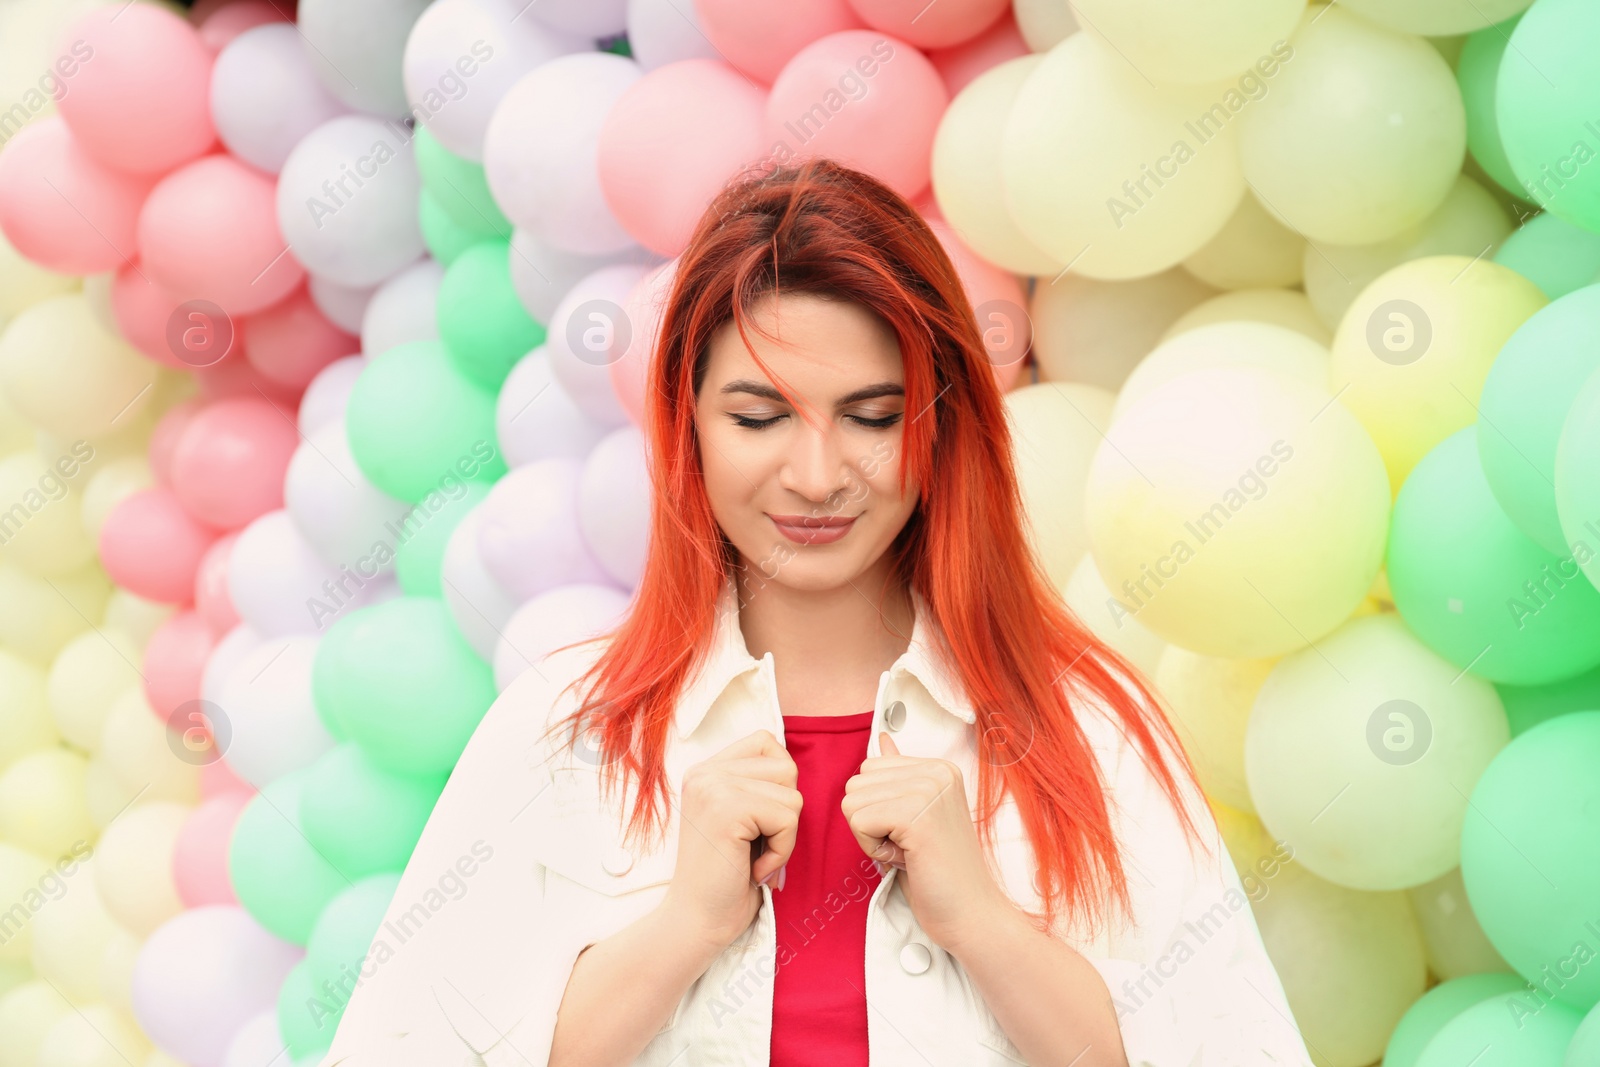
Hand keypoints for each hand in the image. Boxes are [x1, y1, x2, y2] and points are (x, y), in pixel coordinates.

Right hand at [660, 729, 801, 950]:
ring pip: (791, 794)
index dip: (779, 786)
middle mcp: (704, 772)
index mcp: (705, 770)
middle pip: (786, 767)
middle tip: (756, 846)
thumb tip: (793, 767)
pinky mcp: (726, 809)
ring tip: (754, 858)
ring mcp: (712, 787)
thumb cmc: (727, 878)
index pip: (767, 743)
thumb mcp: (742, 820)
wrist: (698, 922)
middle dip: (785, 813)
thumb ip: (757, 786)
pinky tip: (754, 869)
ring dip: (785, 836)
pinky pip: (787, 818)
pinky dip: (782, 851)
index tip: (757, 825)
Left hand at [842, 732, 1008, 950]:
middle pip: (855, 784)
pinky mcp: (917, 815)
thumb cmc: (940, 872)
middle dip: (869, 821)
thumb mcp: (916, 815)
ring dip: (870, 837)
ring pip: (852, 802)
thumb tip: (881, 738)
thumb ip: (899, 778)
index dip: (876, 808)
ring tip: (908, 851)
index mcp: (937, 767)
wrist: (971, 914)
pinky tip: (905, 859)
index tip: (908, 832)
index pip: (868, 769)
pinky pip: (859, 821)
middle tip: (907, 845)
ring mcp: (929, 790)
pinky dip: (872, 849)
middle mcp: (936, 770)